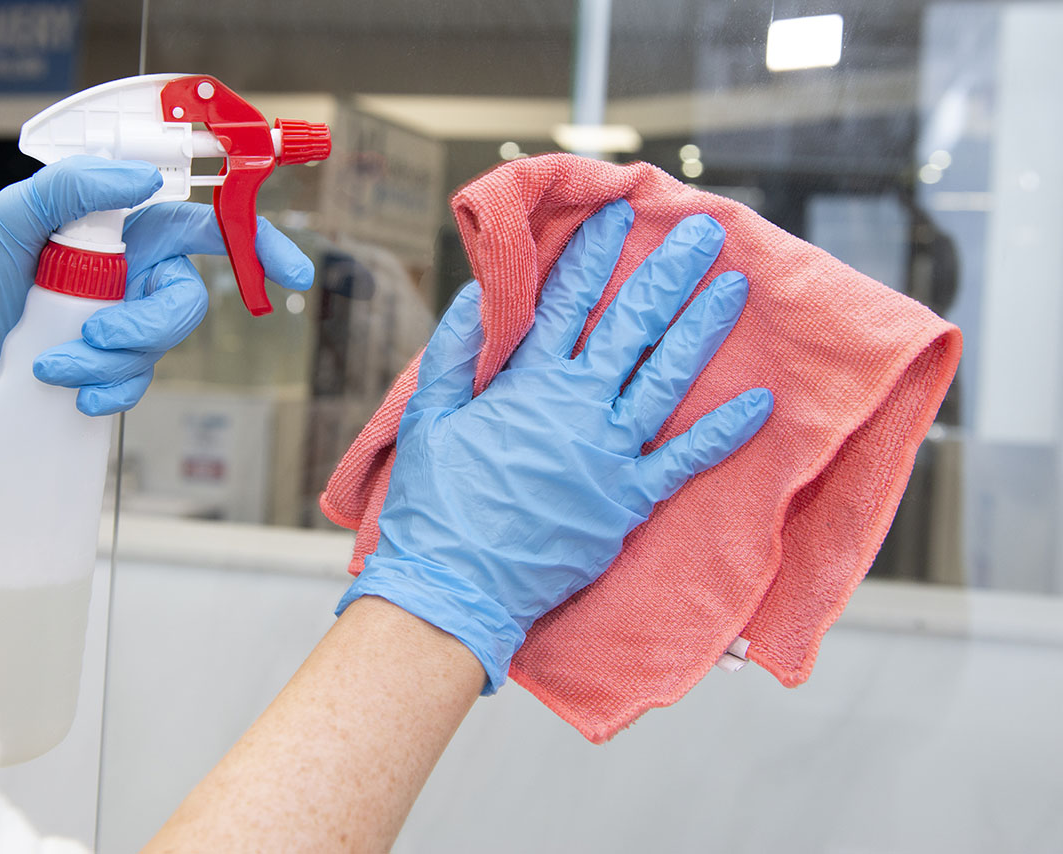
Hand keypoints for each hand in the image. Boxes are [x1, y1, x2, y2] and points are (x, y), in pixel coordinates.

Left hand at [31, 201, 312, 413]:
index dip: (256, 247)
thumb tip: (144, 180)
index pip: (206, 229)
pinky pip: (133, 386)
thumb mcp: (14, 214)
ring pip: (157, 351)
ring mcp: (118, 324)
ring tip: (52, 364)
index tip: (291, 274)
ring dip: (111, 363)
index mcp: (123, 229)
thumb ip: (78, 187)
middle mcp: (130, 276)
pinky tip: (76, 395)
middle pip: (185, 304)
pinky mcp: (102, 368)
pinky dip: (110, 393)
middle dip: (147, 327)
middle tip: (96, 332)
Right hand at [336, 201, 773, 691]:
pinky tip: (761, 402)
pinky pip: (685, 461)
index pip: (566, 302)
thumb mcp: (425, 419)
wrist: (454, 586)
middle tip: (704, 231)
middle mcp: (575, 408)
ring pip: (666, 378)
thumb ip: (451, 354)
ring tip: (735, 287)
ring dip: (703, 330)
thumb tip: (475, 296)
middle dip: (669, 273)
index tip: (618, 215)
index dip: (593, 254)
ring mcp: (607, 454)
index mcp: (526, 385)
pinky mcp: (627, 501)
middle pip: (631, 326)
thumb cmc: (434, 505)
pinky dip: (724, 432)